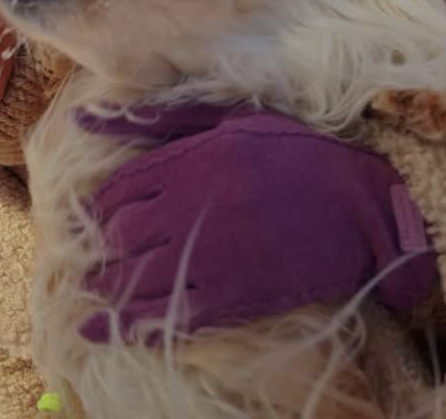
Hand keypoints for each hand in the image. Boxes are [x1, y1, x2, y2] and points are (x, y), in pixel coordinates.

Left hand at [74, 102, 437, 343]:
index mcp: (194, 160)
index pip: (120, 189)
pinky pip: (168, 316)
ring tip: (100, 289)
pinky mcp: (233, 297)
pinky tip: (109, 326)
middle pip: (121, 236)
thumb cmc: (296, 154)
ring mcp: (214, 255)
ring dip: (110, 287)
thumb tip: (85, 118)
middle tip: (96, 256)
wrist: (361, 207)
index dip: (101, 206)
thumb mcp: (230, 120)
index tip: (98, 215)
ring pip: (137, 279)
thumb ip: (159, 119)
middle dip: (102, 249)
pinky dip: (133, 323)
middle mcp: (196, 207)